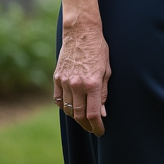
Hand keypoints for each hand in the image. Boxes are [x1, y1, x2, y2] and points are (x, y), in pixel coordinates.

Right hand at [54, 16, 110, 135]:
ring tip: (83, 120)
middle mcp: (77, 85)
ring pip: (68, 109)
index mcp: (92, 83)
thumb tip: (102, 112)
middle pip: (79, 115)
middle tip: (92, 128)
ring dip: (76, 117)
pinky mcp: (57, 78)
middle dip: (87, 125)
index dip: (97, 126)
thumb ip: (103, 92)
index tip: (100, 131)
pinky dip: (64, 106)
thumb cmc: (98, 48)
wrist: (81, 32)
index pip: (93, 114)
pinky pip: (58, 99)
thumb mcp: (107, 70)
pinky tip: (70, 108)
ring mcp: (64, 81)